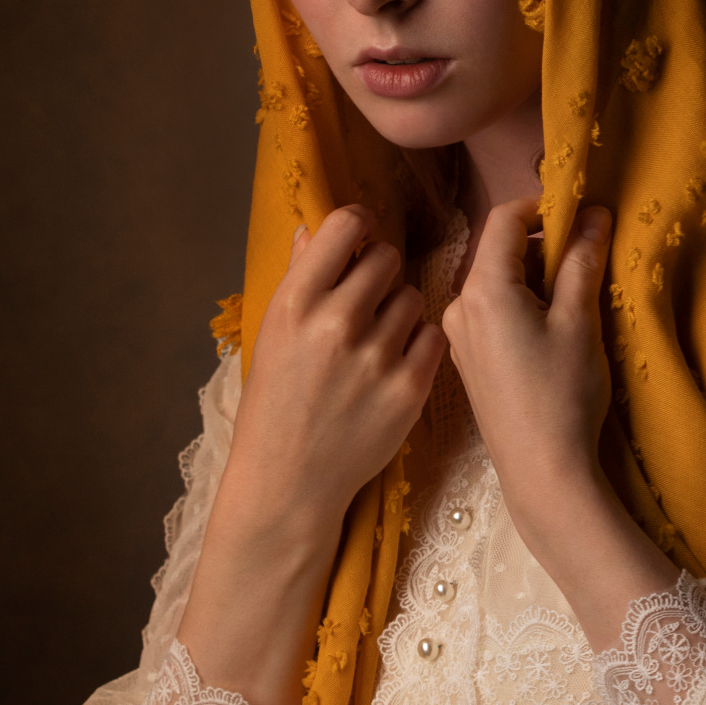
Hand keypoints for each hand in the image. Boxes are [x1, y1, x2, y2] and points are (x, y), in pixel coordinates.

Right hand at [226, 205, 445, 535]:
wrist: (289, 479)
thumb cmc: (275, 402)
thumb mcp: (272, 334)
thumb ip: (299, 278)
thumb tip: (316, 229)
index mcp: (296, 302)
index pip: (346, 225)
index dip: (358, 226)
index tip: (359, 241)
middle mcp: (338, 322)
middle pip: (387, 258)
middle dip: (378, 274)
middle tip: (365, 304)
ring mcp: (377, 356)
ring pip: (412, 298)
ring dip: (398, 313)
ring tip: (375, 344)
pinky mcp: (410, 388)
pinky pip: (434, 336)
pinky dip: (419, 346)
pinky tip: (395, 365)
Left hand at [441, 198, 675, 647]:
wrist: (541, 471)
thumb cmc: (563, 393)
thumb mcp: (580, 321)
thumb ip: (582, 261)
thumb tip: (593, 214)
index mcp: (482, 288)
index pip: (504, 218)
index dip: (542, 207)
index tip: (579, 217)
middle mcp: (458, 306)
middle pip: (498, 251)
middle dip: (541, 246)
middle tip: (585, 259)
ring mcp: (458, 336)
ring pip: (495, 284)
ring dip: (532, 279)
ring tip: (572, 301)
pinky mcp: (467, 362)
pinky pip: (490, 314)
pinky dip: (519, 307)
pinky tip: (548, 333)